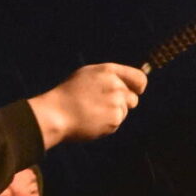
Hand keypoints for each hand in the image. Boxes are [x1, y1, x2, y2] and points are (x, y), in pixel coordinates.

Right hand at [30, 62, 147, 149]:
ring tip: (92, 112)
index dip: (138, 87)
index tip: (136, 92)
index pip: (139, 78)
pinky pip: (116, 123)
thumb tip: (127, 84)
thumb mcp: (88, 75)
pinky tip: (92, 121)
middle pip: (133, 98)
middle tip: (102, 106)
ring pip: (124, 112)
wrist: (56, 114)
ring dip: (113, 114)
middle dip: (122, 103)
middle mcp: (116, 86)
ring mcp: (116, 103)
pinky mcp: (114, 120)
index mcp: (109, 71)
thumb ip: (109, 76)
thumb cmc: (69, 94)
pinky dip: (107, 124)